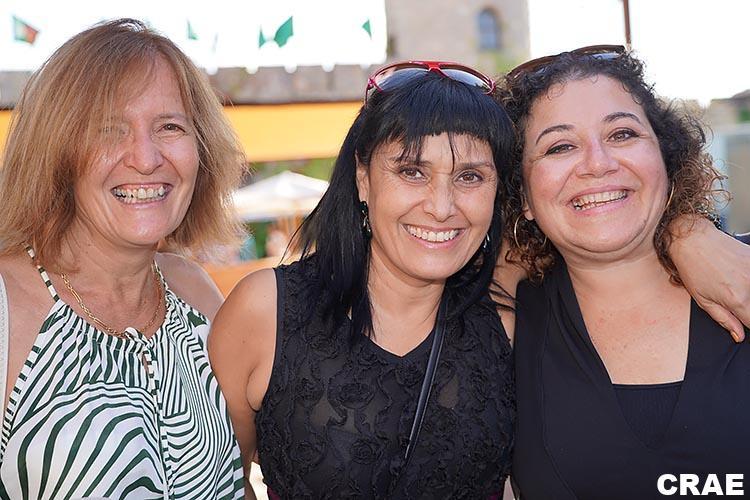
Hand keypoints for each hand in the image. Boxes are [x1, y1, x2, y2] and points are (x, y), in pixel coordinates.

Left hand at [670, 217, 749, 341]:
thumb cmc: (693, 269)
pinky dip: (749, 280)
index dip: (749, 324)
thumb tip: (739, 336)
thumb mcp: (703, 300)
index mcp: (738, 299)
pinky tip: (741, 278)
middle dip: (749, 309)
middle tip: (738, 304)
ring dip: (749, 295)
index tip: (743, 320)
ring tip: (733, 287)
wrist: (693, 239)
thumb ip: (724, 319)